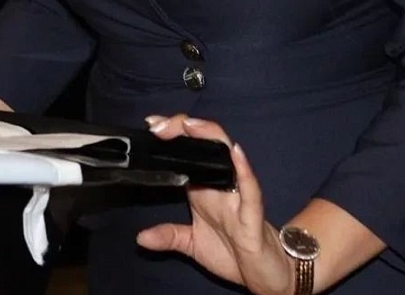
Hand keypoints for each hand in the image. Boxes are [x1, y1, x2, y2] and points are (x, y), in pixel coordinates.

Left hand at [137, 114, 293, 294]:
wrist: (265, 279)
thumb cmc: (233, 253)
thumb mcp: (193, 244)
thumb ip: (169, 236)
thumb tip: (140, 238)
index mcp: (203, 188)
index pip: (188, 150)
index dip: (171, 134)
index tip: (150, 124)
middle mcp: (220, 185)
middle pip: (205, 144)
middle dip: (183, 128)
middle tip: (159, 125)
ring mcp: (238, 197)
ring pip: (227, 157)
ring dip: (209, 137)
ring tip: (190, 125)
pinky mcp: (253, 215)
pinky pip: (250, 189)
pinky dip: (244, 170)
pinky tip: (235, 153)